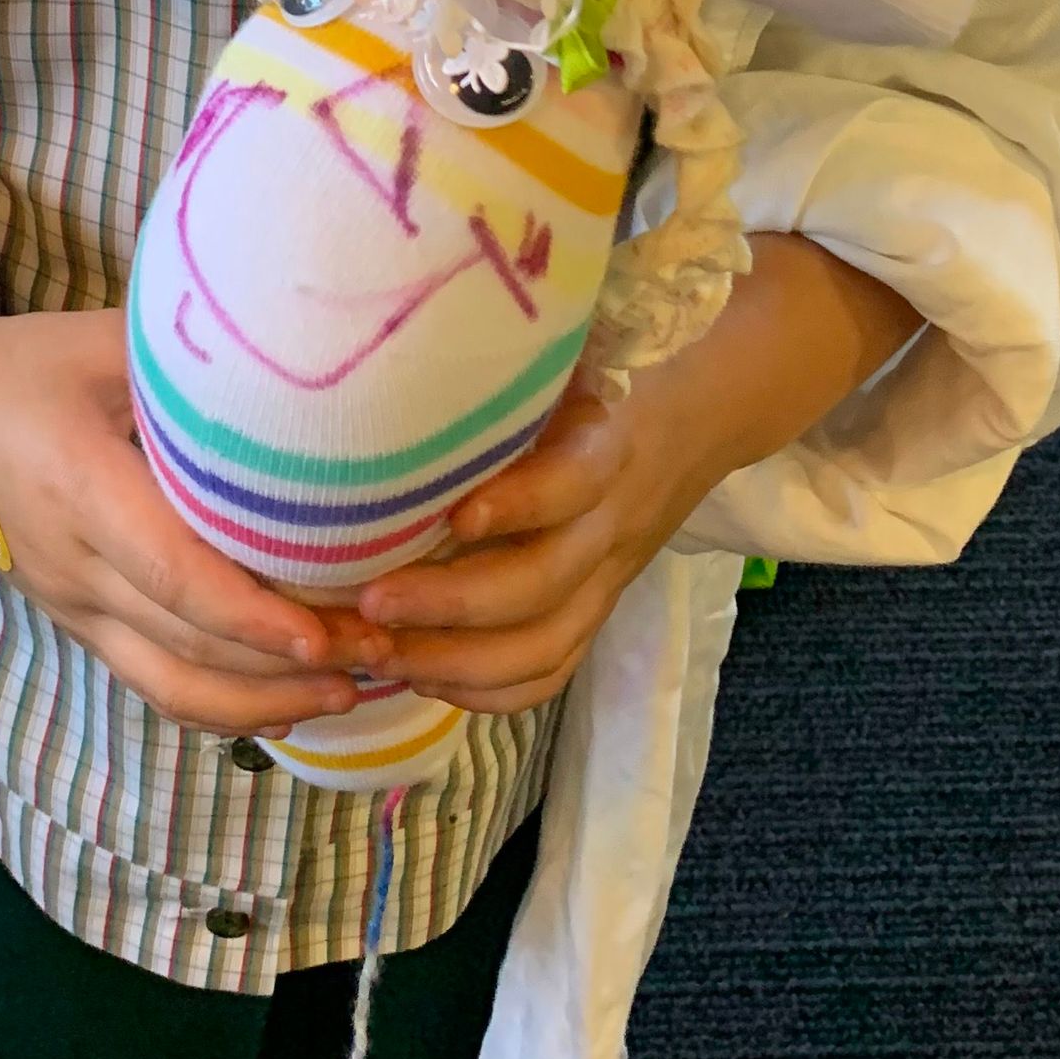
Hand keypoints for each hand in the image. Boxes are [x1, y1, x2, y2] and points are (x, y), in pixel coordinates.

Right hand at [0, 306, 380, 732]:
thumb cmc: (27, 366)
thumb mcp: (104, 343)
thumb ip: (192, 360)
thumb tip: (303, 352)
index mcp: (80, 487)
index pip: (171, 572)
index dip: (251, 614)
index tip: (325, 634)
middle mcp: (74, 564)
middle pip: (186, 643)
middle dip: (286, 664)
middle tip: (384, 648)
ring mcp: (73, 605)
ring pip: (170, 684)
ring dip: (265, 701)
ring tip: (354, 687)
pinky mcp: (79, 623)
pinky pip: (153, 682)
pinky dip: (224, 703)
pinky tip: (290, 698)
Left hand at [349, 367, 725, 715]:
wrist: (689, 430)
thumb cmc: (593, 385)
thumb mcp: (562, 368)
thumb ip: (504, 381)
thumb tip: (403, 367)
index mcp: (603, 450)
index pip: (569, 485)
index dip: (517, 504)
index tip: (453, 513)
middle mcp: (608, 524)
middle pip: (541, 583)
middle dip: (449, 603)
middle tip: (370, 602)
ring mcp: (605, 580)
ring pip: (543, 644)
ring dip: (454, 661)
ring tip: (379, 650)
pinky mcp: (596, 615)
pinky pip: (550, 672)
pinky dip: (484, 691)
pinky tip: (420, 678)